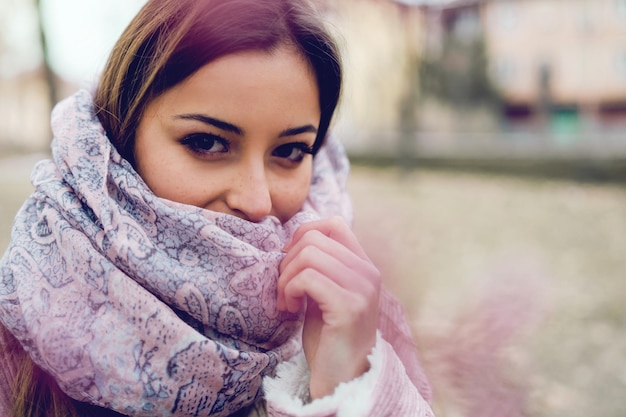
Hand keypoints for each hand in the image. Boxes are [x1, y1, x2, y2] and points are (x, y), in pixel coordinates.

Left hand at [277, 216, 380, 398]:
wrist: (342, 379)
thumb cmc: (329, 336)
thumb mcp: (325, 292)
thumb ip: (320, 265)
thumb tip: (294, 238)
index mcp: (364, 266)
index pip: (333, 224)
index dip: (303, 234)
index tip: (290, 262)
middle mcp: (368, 273)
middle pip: (314, 238)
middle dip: (287, 261)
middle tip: (284, 290)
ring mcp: (362, 289)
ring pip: (308, 255)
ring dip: (285, 278)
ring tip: (286, 302)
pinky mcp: (349, 307)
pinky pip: (307, 278)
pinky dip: (289, 290)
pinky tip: (289, 310)